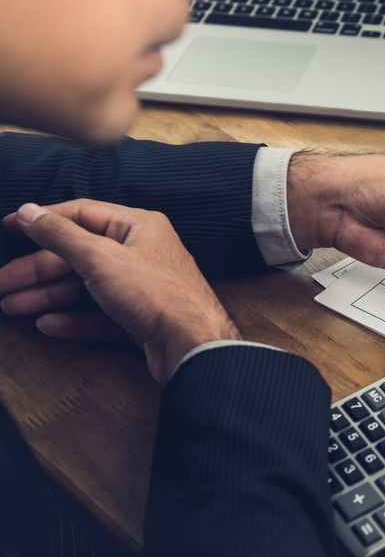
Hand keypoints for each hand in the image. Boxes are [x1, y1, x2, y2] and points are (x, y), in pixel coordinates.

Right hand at [0, 201, 239, 384]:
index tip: (6, 228)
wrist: (193, 345)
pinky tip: (48, 325)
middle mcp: (142, 252)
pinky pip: (102, 315)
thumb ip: (61, 235)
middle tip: (1, 285)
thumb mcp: (100, 258)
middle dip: (38, 270)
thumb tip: (29, 211)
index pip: (82, 214)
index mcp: (138, 227)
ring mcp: (143, 288)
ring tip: (12, 308)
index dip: (42, 221)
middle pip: (79, 256)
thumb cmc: (154, 293)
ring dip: (49, 296)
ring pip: (87, 287)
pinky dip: (75, 319)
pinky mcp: (142, 319)